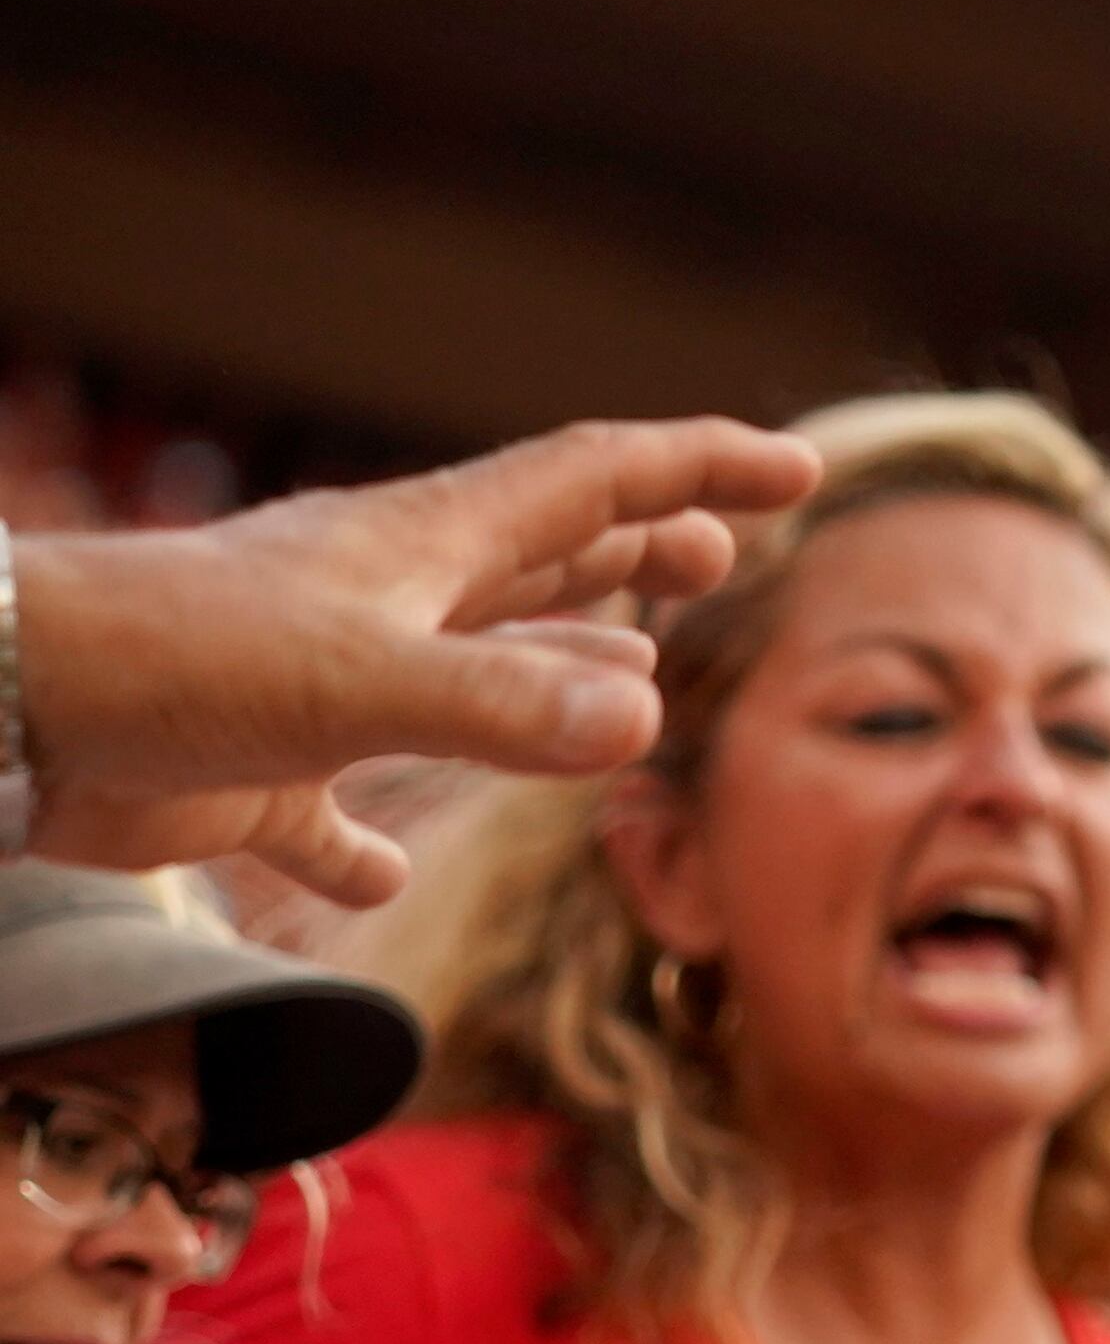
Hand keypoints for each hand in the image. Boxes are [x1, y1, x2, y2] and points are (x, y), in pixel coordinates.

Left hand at [12, 416, 822, 903]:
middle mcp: (384, 602)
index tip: (795, 471)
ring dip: (551, 668)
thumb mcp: (357, 680)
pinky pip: (333, 809)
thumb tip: (647, 714)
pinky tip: (379, 873)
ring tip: (631, 676)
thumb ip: (501, 705)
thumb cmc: (172, 665)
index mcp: (423, 550)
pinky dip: (372, 841)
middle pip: (539, 560)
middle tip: (723, 559)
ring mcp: (318, 685)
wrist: (5, 705)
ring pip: (466, 668)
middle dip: (638, 554)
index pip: (593, 484)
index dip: (699, 470)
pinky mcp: (250, 772)